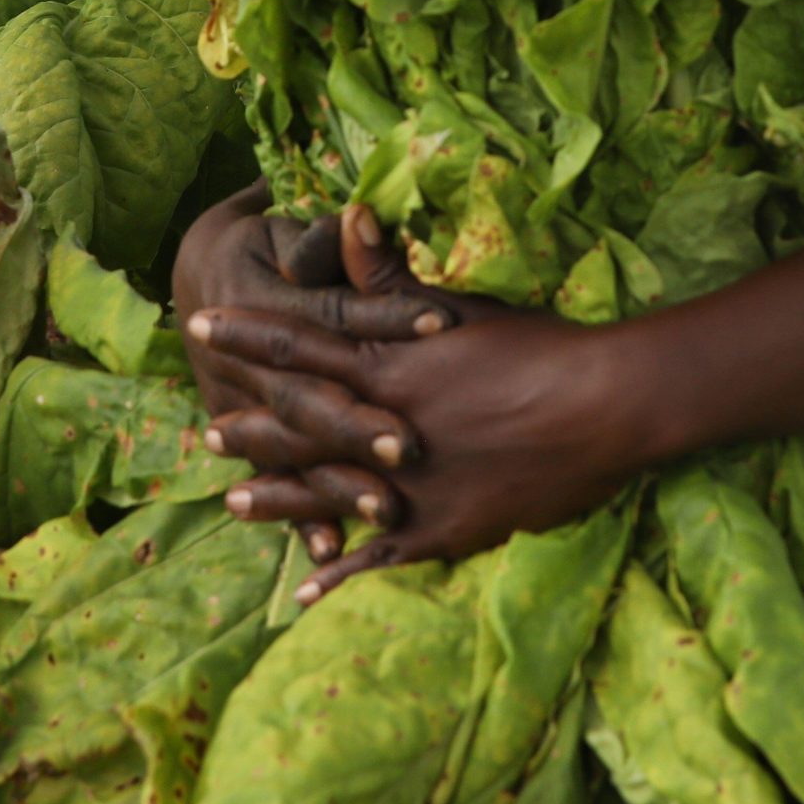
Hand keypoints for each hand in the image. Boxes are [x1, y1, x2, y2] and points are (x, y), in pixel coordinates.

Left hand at [193, 219, 655, 604]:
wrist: (603, 403)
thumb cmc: (537, 344)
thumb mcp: (459, 302)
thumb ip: (390, 270)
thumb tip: (344, 214)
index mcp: (385, 363)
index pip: (298, 342)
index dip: (246, 332)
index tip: (200, 323)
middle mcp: (382, 426)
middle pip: (300, 425)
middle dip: (252, 428)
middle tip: (206, 435)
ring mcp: (409, 484)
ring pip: (326, 492)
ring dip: (278, 498)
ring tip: (233, 504)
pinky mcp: (443, 528)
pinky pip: (378, 554)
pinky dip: (340, 570)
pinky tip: (305, 589)